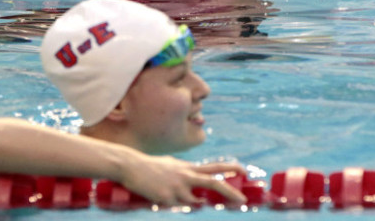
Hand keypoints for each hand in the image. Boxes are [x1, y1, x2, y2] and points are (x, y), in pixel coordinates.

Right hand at [119, 153, 247, 206]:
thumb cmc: (150, 167)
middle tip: (243, 201)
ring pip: (195, 201)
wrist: (131, 166)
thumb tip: (195, 185)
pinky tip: (161, 197)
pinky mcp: (166, 198)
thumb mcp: (172, 165)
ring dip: (193, 204)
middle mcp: (185, 175)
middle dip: (230, 192)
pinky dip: (174, 207)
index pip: (214, 167)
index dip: (230, 168)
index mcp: (187, 167)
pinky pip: (176, 208)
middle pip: (213, 182)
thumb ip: (185, 173)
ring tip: (175, 195)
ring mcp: (177, 187)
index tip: (244, 171)